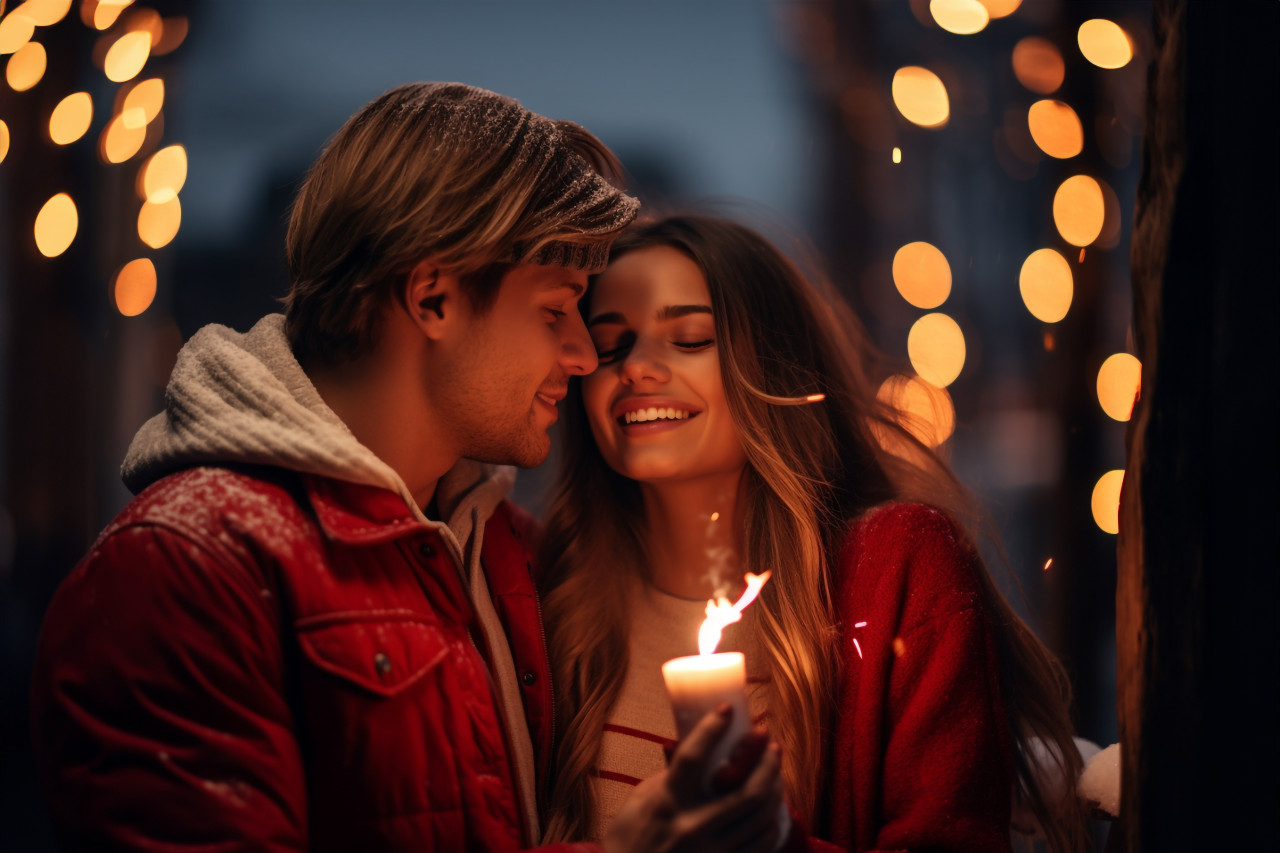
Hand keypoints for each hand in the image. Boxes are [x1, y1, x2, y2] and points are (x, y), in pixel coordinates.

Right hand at [603, 704, 785, 852]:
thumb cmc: (630, 836)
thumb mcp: (642, 798)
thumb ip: (671, 776)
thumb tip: (697, 749)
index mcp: (667, 803)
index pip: (693, 759)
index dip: (711, 729)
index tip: (726, 710)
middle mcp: (692, 828)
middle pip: (748, 793)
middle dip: (768, 764)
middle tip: (772, 745)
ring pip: (762, 818)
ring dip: (775, 789)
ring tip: (775, 773)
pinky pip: (762, 844)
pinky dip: (771, 821)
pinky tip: (770, 807)